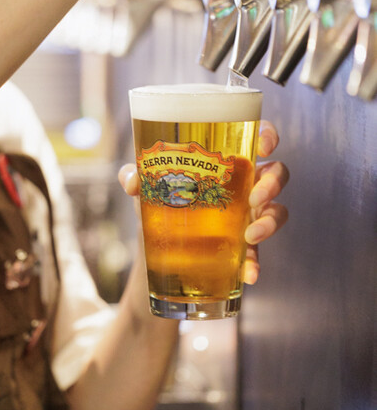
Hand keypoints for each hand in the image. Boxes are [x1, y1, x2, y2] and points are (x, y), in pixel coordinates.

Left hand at [119, 119, 287, 285]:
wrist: (160, 242)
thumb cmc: (162, 197)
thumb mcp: (146, 183)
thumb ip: (134, 175)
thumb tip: (132, 181)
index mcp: (228, 159)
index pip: (258, 137)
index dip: (268, 136)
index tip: (265, 145)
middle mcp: (245, 183)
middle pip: (276, 173)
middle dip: (273, 183)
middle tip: (255, 196)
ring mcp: (248, 214)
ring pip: (277, 211)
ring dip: (271, 222)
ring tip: (252, 235)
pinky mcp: (243, 245)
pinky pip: (257, 252)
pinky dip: (254, 263)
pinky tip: (248, 274)